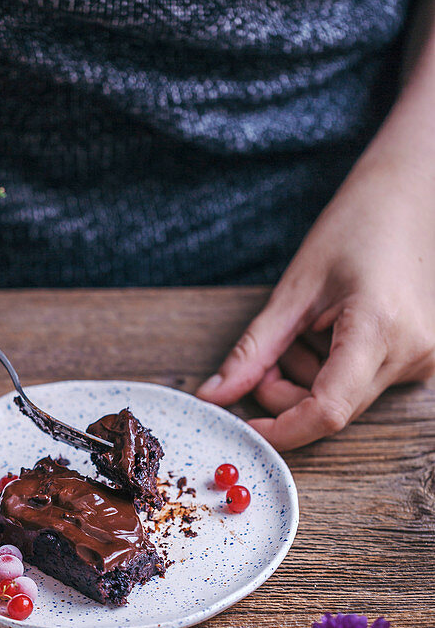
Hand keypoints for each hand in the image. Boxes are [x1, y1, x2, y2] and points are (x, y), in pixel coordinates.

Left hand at [196, 153, 434, 448]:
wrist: (412, 197)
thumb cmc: (356, 227)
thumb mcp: (294, 288)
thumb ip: (253, 350)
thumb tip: (213, 395)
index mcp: (379, 328)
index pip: (326, 412)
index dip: (280, 429)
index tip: (244, 426)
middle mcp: (411, 353)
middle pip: (331, 410)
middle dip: (286, 394)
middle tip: (268, 356)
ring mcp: (422, 360)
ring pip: (345, 401)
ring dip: (308, 379)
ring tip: (308, 327)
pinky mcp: (421, 361)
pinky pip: (362, 386)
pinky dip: (332, 370)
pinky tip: (332, 330)